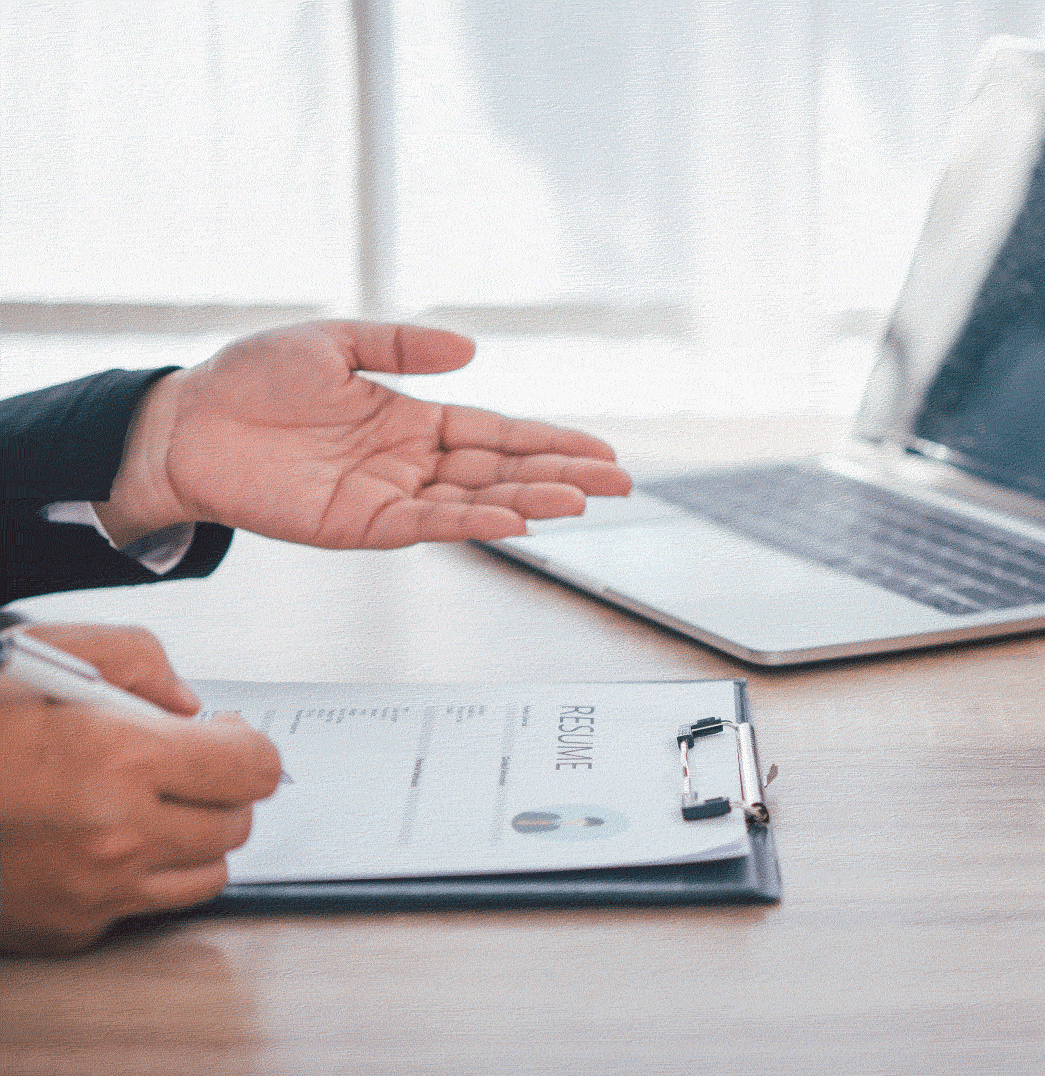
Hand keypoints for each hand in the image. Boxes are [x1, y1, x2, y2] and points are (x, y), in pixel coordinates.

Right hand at [0, 624, 280, 954]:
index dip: (246, 745)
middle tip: (184, 766)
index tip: (224, 733)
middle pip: (237, 824)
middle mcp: (116, 834)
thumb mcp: (42, 652)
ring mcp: (92, 892)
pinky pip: (142, 907)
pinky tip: (95, 841)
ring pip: (206, 874)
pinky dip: (137, 876)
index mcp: (120, 759)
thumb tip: (189, 705)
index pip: (254, 768)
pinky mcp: (65, 931)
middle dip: (220, 790)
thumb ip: (138, 662)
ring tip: (146, 805)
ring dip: (191, 838)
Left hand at [95, 320, 632, 548]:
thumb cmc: (249, 381)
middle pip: (503, 470)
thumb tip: (471, 351)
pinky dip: (472, 524)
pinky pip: (427, 526)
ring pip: (476, 502)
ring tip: (582, 500)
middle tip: (620, 483)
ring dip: (531, 501)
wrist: (184, 423)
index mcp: (410, 419)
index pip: (498, 434)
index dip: (551, 442)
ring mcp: (388, 495)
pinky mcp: (358, 525)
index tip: (601, 451)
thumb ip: (402, 346)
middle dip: (563, 475)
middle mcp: (410, 462)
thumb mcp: (334, 341)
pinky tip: (514, 520)